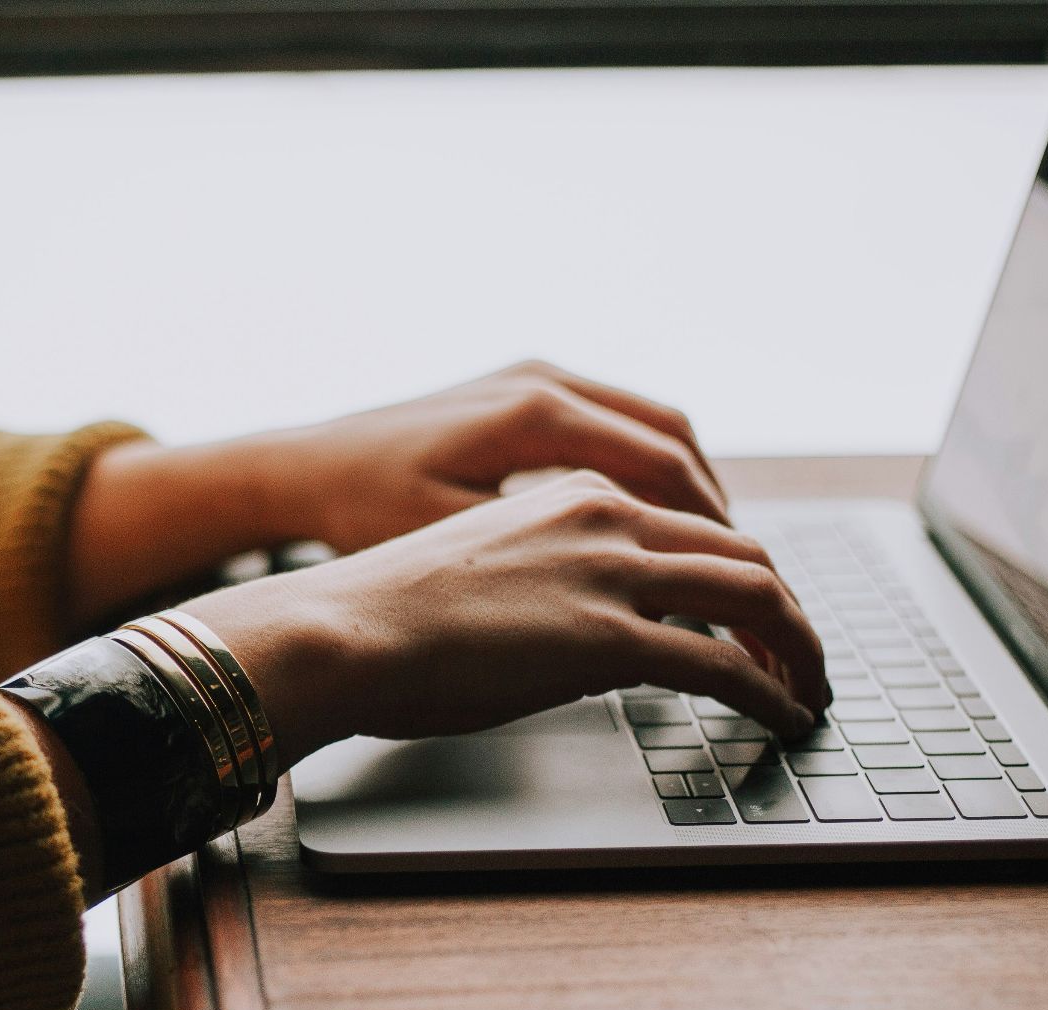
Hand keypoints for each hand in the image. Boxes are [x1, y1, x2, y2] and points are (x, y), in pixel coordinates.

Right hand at [183, 470, 827, 766]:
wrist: (340, 629)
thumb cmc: (384, 611)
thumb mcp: (480, 566)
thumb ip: (544, 575)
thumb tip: (572, 629)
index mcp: (571, 492)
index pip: (691, 522)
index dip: (739, 570)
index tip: (754, 613)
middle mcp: (604, 516)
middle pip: (742, 551)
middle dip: (788, 609)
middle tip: (802, 655)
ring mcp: (610, 573)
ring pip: (756, 595)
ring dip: (799, 648)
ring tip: (809, 689)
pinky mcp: (609, 637)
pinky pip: (726, 664)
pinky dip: (772, 692)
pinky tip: (784, 717)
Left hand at [264, 360, 728, 553]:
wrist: (304, 467)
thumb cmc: (363, 512)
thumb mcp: (456, 544)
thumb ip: (549, 560)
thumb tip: (641, 595)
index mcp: (534, 413)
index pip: (662, 467)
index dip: (712, 530)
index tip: (738, 582)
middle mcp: (543, 380)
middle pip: (671, 438)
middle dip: (714, 508)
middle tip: (743, 572)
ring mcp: (533, 376)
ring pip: (650, 423)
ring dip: (687, 484)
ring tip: (711, 551)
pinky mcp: (520, 387)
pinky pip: (613, 420)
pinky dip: (647, 467)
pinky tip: (652, 520)